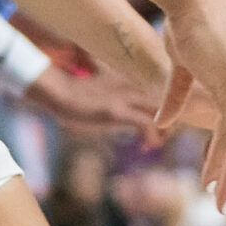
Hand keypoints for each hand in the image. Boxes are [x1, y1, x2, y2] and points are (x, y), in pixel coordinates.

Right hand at [22, 62, 161, 138]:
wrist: (56, 91)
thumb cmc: (71, 91)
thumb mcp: (96, 86)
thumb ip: (110, 90)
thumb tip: (115, 104)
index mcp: (127, 79)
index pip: (156, 91)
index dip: (163, 107)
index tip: (160, 124)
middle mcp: (130, 86)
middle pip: (163, 100)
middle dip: (168, 120)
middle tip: (163, 137)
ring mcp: (124, 98)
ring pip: (159, 111)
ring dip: (163, 130)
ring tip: (156, 144)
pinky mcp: (116, 112)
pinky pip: (145, 123)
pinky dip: (152, 136)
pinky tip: (147, 146)